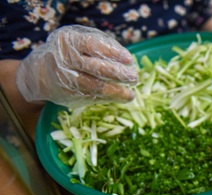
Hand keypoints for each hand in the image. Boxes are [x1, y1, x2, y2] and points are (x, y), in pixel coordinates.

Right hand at [15, 25, 137, 106]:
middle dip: (117, 73)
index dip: (112, 52)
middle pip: (94, 67)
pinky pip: (91, 96)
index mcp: (68, 41)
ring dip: (115, 91)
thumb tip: (128, 62)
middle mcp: (64, 59)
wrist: (40, 73)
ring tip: (130, 94)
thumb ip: (100, 48)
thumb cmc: (69, 55)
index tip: (129, 59)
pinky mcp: (68, 94)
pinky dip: (108, 98)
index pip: (92, 45)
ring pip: (93, 86)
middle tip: (134, 77)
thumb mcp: (79, 44)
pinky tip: (121, 97)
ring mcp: (65, 78)